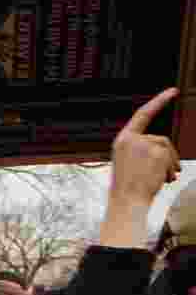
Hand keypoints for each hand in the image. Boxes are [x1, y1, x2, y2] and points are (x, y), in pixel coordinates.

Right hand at [101, 89, 181, 248]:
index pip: (142, 115)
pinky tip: (161, 180)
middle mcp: (132, 139)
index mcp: (122, 140)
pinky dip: (170, 169)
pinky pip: (171, 156)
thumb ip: (141, 150)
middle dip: (168, 157)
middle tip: (166, 175)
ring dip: (169, 165)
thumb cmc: (127, 187)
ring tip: (161, 180)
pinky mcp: (156, 151)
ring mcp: (144, 143)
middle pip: (161, 139)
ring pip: (168, 148)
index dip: (158, 102)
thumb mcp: (128, 163)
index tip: (172, 92)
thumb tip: (162, 148)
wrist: (127, 201)